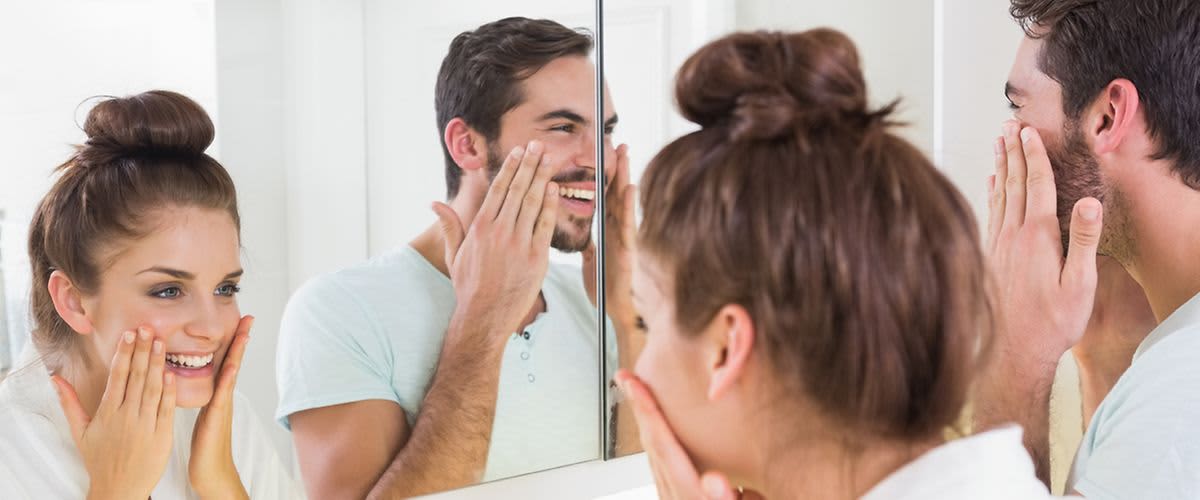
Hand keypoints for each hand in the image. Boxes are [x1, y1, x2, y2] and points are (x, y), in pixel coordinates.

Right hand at [52, 327, 174, 499]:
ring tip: (160, 342)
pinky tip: (171, 373)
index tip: (129, 334)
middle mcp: (126, 416)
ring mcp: (145, 424)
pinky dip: (169, 390)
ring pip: (153, 388)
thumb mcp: (81, 432)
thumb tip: (56, 379)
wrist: (119, 488)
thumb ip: (70, 403)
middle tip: (147, 328)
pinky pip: (166, 408)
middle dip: (142, 350)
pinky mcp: (162, 434)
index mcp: (107, 412)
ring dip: (157, 363)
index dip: (124, 353)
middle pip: (136, 377)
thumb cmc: (100, 459)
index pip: (117, 376)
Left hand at [189, 315, 251, 499]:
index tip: (240, 321)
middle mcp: (224, 396)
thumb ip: (207, 398)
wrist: (212, 472)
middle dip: (241, 338)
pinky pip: (222, 394)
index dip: (232, 341)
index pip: (225, 361)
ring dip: (238, 352)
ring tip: (244, 331)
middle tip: (249, 317)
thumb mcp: (205, 416)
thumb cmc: (206, 447)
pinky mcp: (217, 418)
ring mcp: (223, 406)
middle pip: (234, 361)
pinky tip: (231, 365)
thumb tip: (201, 384)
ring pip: (231, 373)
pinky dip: (228, 378)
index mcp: (218, 394)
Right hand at [433, 141, 559, 339]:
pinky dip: (550, 205)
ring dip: (542, 178)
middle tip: (539, 146)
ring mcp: (519, 243)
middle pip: (518, 190)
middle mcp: (500, 231)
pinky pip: (545, 225)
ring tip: (549, 160)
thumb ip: (449, 225)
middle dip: (529, 165)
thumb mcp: (454, 254)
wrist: (484, 316)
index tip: (519, 151)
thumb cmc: (469, 286)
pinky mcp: (536, 258)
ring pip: (533, 203)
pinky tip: (554, 189)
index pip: (499, 189)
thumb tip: (434, 202)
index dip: (511, 167)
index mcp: (481, 227)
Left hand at [584, 144, 637, 326]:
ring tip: (625, 154)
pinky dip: (630, 205)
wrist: (615, 311)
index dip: (605, 177)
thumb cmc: (606, 288)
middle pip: (616, 192)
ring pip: (623, 202)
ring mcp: (624, 238)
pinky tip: (630, 187)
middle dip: (618, 168)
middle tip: (619, 143)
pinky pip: (627, 223)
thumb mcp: (592, 261)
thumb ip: (589, 245)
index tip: (605, 155)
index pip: (606, 198)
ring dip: (625, 176)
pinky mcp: (627, 249)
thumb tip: (583, 237)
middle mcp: (617, 230)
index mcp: (608, 231)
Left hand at [614, 370, 763, 499]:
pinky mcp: (678, 499)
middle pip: (651, 444)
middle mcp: (675, 494)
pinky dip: (658, 443)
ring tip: (640, 395)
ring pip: (654, 454)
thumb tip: (715, 481)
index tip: (633, 383)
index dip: (648, 410)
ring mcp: (674, 497)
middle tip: (626, 378)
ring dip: (646, 423)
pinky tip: (663, 434)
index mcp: (689, 493)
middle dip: (639, 408)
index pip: (664, 444)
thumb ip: (725, 499)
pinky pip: (664, 465)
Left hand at [987, 122, 1103, 366]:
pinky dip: (991, 193)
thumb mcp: (1079, 284)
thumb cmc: (1052, 323)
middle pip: (1014, 184)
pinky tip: (991, 184)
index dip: (1034, 156)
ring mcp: (998, 246)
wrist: (1013, 353)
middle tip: (1009, 124)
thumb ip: (1084, 241)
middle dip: (1013, 152)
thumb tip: (1089, 202)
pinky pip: (990, 214)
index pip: (1037, 186)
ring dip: (1000, 167)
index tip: (1029, 130)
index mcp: (1037, 237)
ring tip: (998, 143)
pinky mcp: (989, 257)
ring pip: (999, 196)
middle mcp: (1012, 236)